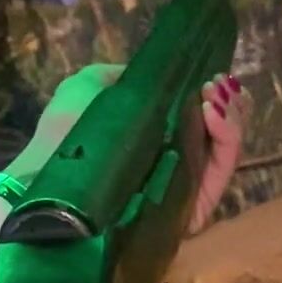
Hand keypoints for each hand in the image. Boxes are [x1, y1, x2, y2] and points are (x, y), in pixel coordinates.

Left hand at [2, 67, 248, 233]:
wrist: (51, 186)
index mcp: (152, 138)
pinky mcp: (194, 211)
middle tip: (215, 81)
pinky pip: (221, 172)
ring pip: (226, 149)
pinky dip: (226, 137)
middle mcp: (173, 165)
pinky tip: (213, 112)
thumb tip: (155, 71)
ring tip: (214, 92)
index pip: (196, 114)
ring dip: (230, 114)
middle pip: (218, 131)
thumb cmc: (64, 137)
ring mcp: (186, 190)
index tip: (207, 72)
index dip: (209, 91)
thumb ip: (121, 75)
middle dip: (228, 101)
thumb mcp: (86, 88)